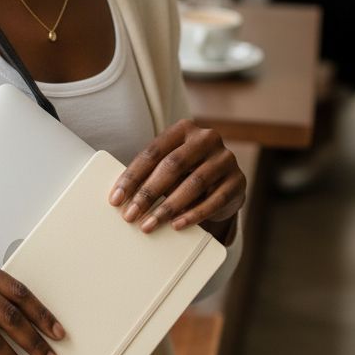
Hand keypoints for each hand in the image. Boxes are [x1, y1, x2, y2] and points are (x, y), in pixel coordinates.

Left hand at [107, 120, 244, 240]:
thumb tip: (122, 199)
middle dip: (148, 193)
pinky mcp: (238, 181)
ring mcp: (225, 159)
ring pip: (194, 183)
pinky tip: (177, 225)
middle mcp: (207, 139)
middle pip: (172, 166)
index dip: (132, 177)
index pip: (152, 152)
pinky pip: (215, 200)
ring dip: (168, 207)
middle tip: (131, 215)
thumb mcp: (168, 168)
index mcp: (184, 129)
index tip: (116, 199)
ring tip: (149, 225)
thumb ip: (150, 175)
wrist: (224, 184)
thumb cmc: (187, 174)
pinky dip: (194, 214)